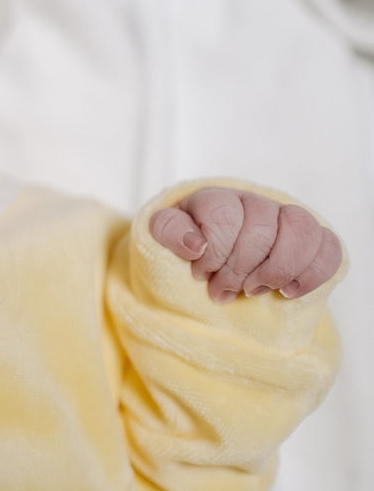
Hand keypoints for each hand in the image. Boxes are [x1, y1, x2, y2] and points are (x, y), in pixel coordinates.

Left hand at [150, 187, 342, 303]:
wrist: (209, 265)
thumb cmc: (186, 251)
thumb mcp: (162, 238)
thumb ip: (168, 231)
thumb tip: (195, 242)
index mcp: (217, 199)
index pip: (224, 214)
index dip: (213, 252)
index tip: (199, 273)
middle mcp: (254, 202)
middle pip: (261, 227)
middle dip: (239, 268)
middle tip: (223, 289)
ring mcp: (285, 218)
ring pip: (301, 229)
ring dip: (277, 268)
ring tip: (255, 289)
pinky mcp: (311, 239)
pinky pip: (329, 246)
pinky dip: (311, 272)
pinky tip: (288, 291)